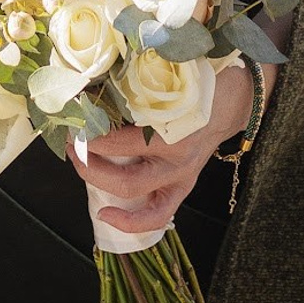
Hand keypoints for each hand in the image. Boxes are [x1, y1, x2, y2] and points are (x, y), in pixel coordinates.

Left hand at [76, 63, 276, 233]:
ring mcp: (181, 177)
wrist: (233, 101)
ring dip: (99, 183)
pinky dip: (131, 221)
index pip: (120, 141)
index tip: (72, 119)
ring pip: (135, 195)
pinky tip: (106, 214)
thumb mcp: (171, 81)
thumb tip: (92, 84)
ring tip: (80, 165)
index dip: (90, 134)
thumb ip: (137, 85)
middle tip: (70, 143)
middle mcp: (178, 159)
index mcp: (175, 130)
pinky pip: (157, 215)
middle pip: (124, 178)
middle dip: (88, 164)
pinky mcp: (183, 187)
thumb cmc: (199, 85)